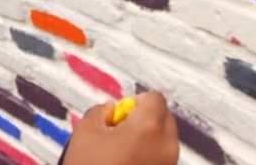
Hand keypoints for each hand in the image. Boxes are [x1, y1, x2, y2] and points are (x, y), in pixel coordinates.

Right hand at [62, 92, 178, 164]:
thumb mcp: (85, 132)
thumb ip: (100, 111)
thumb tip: (112, 110)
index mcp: (149, 127)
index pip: (155, 98)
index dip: (136, 101)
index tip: (120, 114)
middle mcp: (167, 144)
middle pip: (164, 117)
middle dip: (145, 118)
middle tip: (120, 131)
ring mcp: (170, 164)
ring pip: (165, 138)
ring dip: (147, 137)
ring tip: (121, 151)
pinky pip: (162, 157)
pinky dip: (149, 155)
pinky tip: (127, 163)